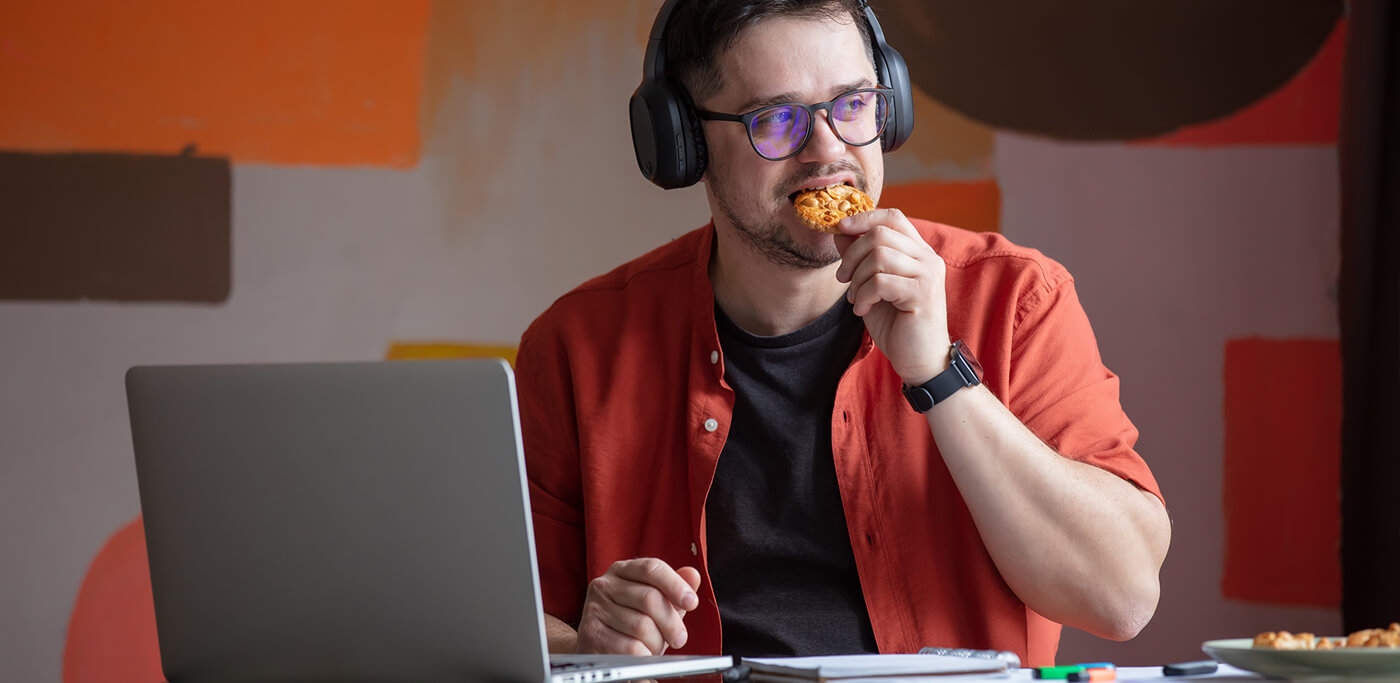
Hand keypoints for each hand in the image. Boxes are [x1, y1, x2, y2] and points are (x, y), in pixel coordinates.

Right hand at [575, 558, 701, 654]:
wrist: (599, 647)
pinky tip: (642, 655)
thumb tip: (692, 575)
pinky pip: (629, 648)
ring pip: (641, 626)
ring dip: (656, 643)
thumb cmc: (631, 622)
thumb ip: (675, 588)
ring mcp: (594, 609)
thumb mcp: (657, 603)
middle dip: (671, 623)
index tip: (692, 602)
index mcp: (623, 570)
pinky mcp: (590, 634)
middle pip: (650, 598)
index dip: (675, 585)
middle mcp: (604, 585)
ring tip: (654, 646)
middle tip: (679, 638)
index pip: (652, 568)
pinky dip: (643, 656)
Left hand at [833, 209, 950, 384]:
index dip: (864, 217)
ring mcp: (928, 274)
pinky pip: (880, 281)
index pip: (893, 217)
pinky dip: (864, 295)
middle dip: (851, 255)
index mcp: (918, 252)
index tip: (840, 227)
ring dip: (857, 279)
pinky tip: (863, 310)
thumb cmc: (898, 325)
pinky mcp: (922, 293)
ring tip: (856, 299)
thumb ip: (861, 258)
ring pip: (878, 256)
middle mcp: (927, 258)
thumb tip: (840, 232)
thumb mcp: (872, 287)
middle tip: (843, 279)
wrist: (920, 361)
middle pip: (880, 234)